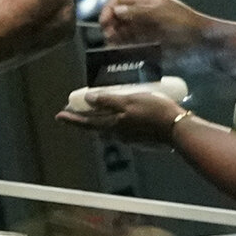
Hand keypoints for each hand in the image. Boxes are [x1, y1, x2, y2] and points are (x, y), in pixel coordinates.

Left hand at [59, 86, 189, 145]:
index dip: (72, 119)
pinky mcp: (139, 137)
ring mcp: (129, 137)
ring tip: (93, 110)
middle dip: (83, 118)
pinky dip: (114, 120)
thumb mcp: (129, 101)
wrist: (177, 128)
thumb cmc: (153, 111)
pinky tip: (118, 114)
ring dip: (98, 119)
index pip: (86, 122)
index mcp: (112, 125)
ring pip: (107, 128)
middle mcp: (117, 134)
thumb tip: (88, 99)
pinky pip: (120, 128)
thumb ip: (108, 100)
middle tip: (74, 110)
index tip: (59, 116)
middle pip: (95, 126)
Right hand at [101, 0, 207, 51]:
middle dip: (110, 25)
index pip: (120, 0)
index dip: (109, 9)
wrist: (204, 44)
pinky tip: (121, 53)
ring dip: (115, 38)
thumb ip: (137, 11)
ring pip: (123, 33)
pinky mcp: (150, 47)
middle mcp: (144, 16)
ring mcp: (146, 32)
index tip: (104, 22)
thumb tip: (117, 11)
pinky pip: (131, 46)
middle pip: (118, 17)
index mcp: (147, 2)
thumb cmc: (187, 24)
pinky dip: (123, 49)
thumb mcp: (160, 13)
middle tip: (108, 36)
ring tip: (112, 46)